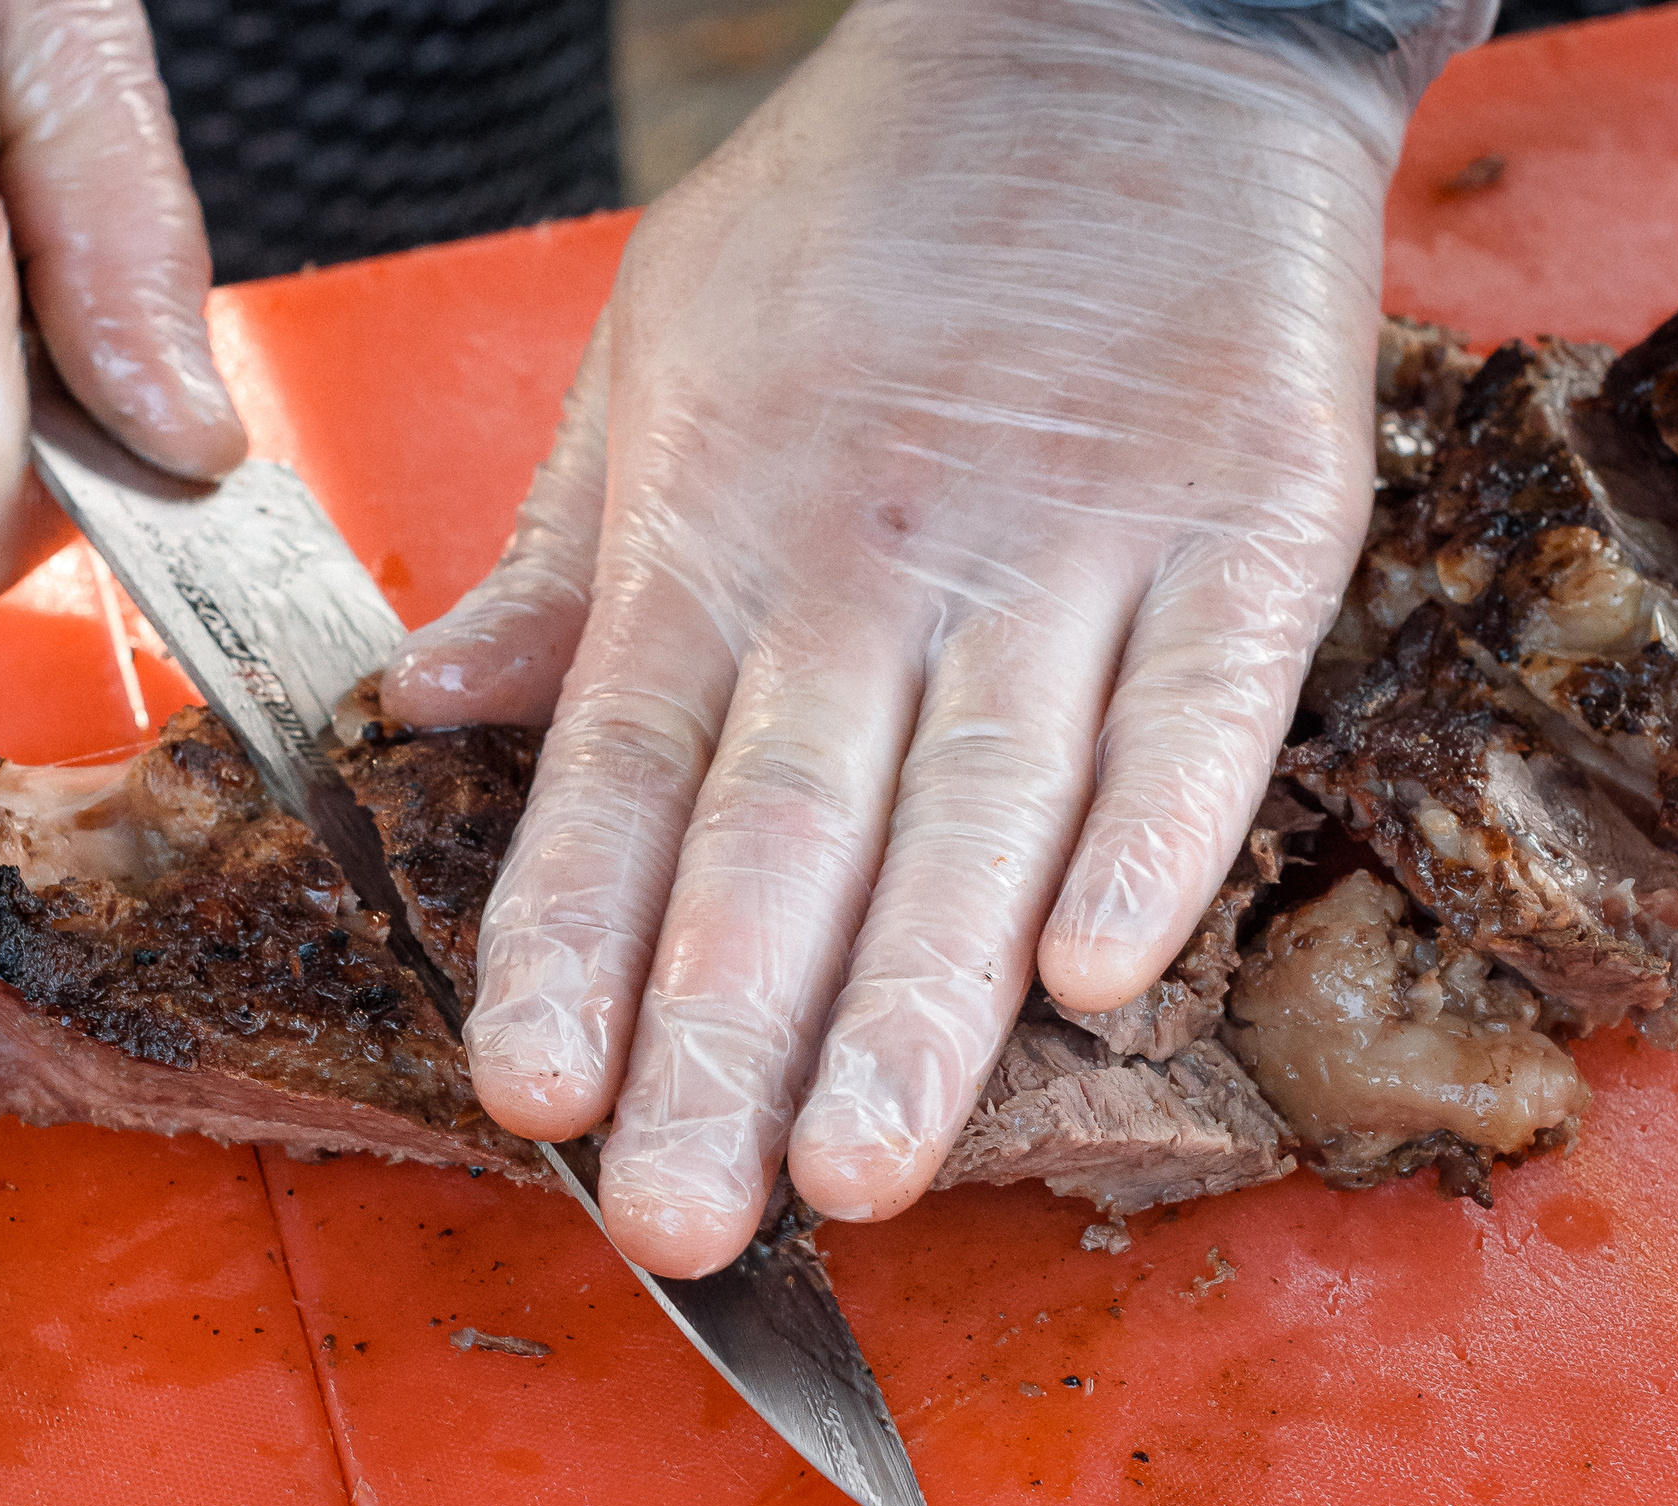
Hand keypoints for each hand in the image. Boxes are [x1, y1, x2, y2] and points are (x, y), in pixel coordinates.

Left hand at [385, 0, 1487, 1274]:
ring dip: (919, 994)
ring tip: (860, 1160)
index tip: (532, 1096)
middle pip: (787, 833)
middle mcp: (878, 566)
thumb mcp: (659, 351)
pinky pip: (1205, 701)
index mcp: (721, 534)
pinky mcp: (1251, 520)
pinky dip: (1155, 833)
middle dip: (727, 1038)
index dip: (573, 939)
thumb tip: (427, 711)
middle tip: (681, 1216)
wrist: (1113, 37)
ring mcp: (1073, 548)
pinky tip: (1097, 974)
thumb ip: (562, 558)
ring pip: (982, 803)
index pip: (623, 772)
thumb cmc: (867, 213)